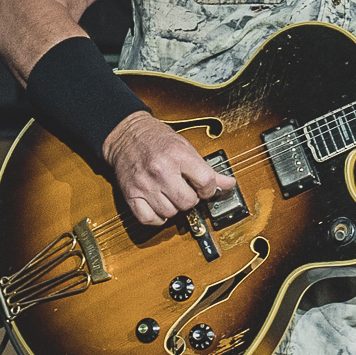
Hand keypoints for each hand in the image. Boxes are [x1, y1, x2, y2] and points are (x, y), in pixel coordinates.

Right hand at [101, 111, 234, 226]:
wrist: (126, 135)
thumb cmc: (158, 140)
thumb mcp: (186, 148)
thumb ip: (207, 169)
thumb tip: (228, 184)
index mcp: (178, 155)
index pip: (206, 182)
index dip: (209, 189)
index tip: (205, 187)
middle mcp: (161, 170)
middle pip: (188, 202)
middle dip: (191, 199)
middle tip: (187, 191)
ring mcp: (144, 184)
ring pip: (170, 213)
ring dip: (174, 208)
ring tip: (172, 195)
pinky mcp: (130, 194)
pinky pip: (149, 219)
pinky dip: (157, 217)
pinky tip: (160, 206)